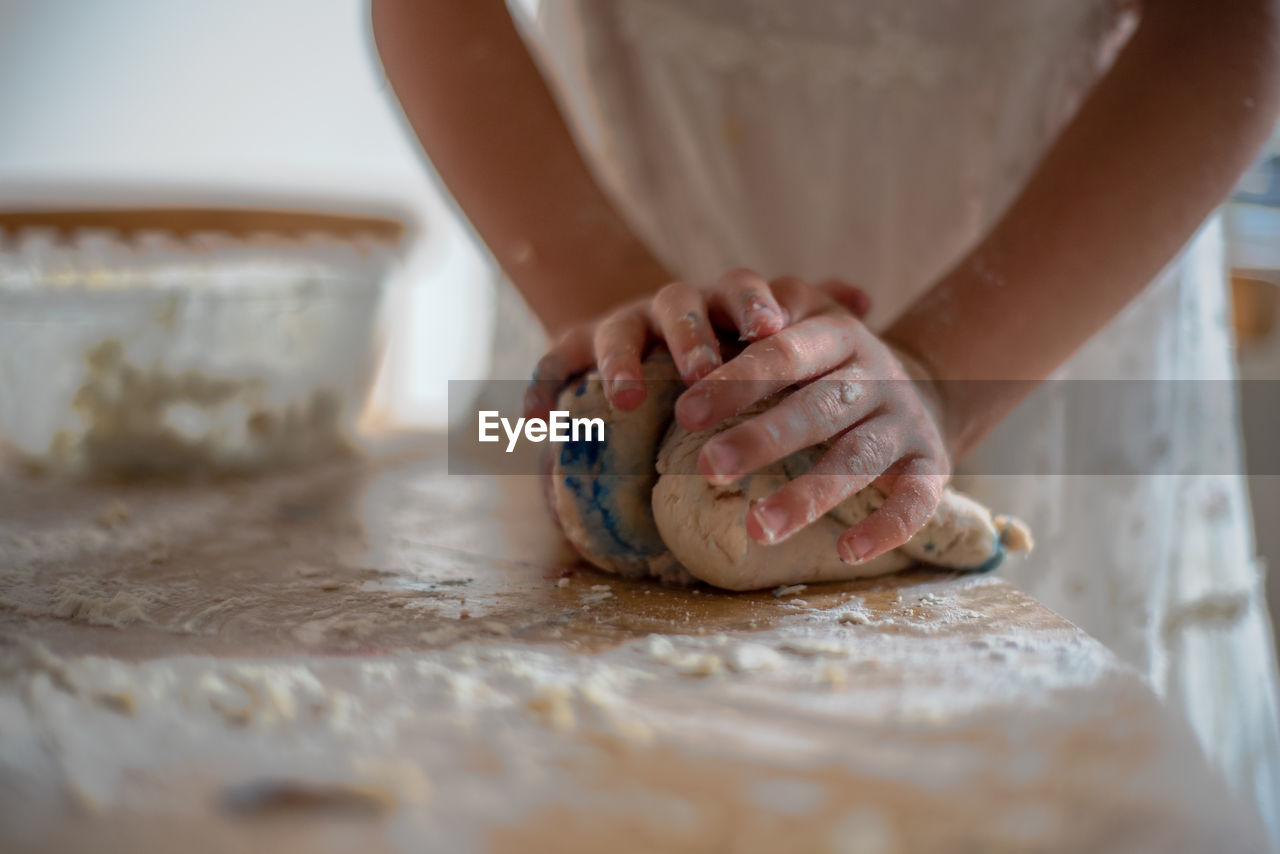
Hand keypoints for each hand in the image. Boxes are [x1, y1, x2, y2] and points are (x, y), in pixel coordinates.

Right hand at [523, 269, 871, 418]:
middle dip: (688, 334)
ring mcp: (619, 328)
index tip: (773, 327)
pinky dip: (540, 387)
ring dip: (619, 362)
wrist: (664, 348)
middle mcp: (667, 308)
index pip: (737, 289)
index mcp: (720, 302)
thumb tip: (863, 295)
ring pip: (611, 331)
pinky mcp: (575, 354)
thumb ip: (813, 314)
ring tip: (626, 399)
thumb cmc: (732, 352)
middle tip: (703, 371)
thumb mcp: (774, 335)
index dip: (752, 304)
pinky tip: (536, 419)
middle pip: (674, 304)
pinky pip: (551, 364)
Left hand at [672, 297, 950, 564]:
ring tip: (758, 528)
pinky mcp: (932, 465)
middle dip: (762, 438)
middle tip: (708, 467)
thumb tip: (708, 339)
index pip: (784, 354)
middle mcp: (876, 375)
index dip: (737, 382)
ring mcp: (905, 422)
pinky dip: (887, 527)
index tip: (686, 413)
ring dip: (808, 495)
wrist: (921, 386)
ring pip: (857, 459)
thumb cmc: (828, 363)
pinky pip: (916, 500)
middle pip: (818, 408)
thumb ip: (761, 322)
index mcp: (837, 335)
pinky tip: (847, 552)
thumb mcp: (802, 323)